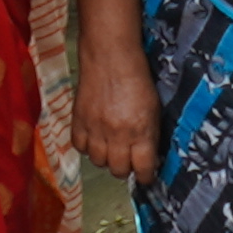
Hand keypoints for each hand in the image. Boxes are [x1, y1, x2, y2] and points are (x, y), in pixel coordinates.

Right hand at [77, 57, 159, 182]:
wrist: (110, 57)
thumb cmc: (137, 79)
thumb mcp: (154, 109)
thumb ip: (150, 136)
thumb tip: (148, 157)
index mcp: (141, 132)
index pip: (144, 170)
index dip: (146, 176)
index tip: (146, 175)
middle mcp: (118, 135)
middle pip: (119, 170)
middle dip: (125, 168)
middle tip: (128, 158)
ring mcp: (95, 129)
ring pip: (98, 162)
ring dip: (105, 158)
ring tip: (110, 147)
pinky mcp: (78, 120)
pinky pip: (79, 147)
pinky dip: (87, 146)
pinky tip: (94, 137)